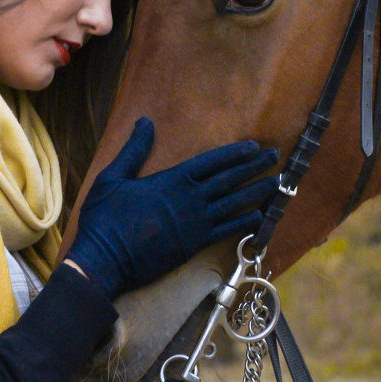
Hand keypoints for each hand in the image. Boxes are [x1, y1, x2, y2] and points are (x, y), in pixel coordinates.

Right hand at [66, 118, 278, 298]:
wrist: (105, 259)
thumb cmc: (105, 217)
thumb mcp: (113, 176)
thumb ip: (134, 149)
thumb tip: (144, 122)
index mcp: (172, 180)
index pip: (211, 162)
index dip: (234, 153)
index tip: (253, 146)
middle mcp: (190, 200)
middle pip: (229, 179)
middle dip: (254, 167)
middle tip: (275, 157)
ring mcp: (195, 224)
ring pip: (234, 204)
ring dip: (256, 192)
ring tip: (275, 183)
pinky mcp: (195, 245)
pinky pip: (227, 231)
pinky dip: (245, 223)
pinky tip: (260, 217)